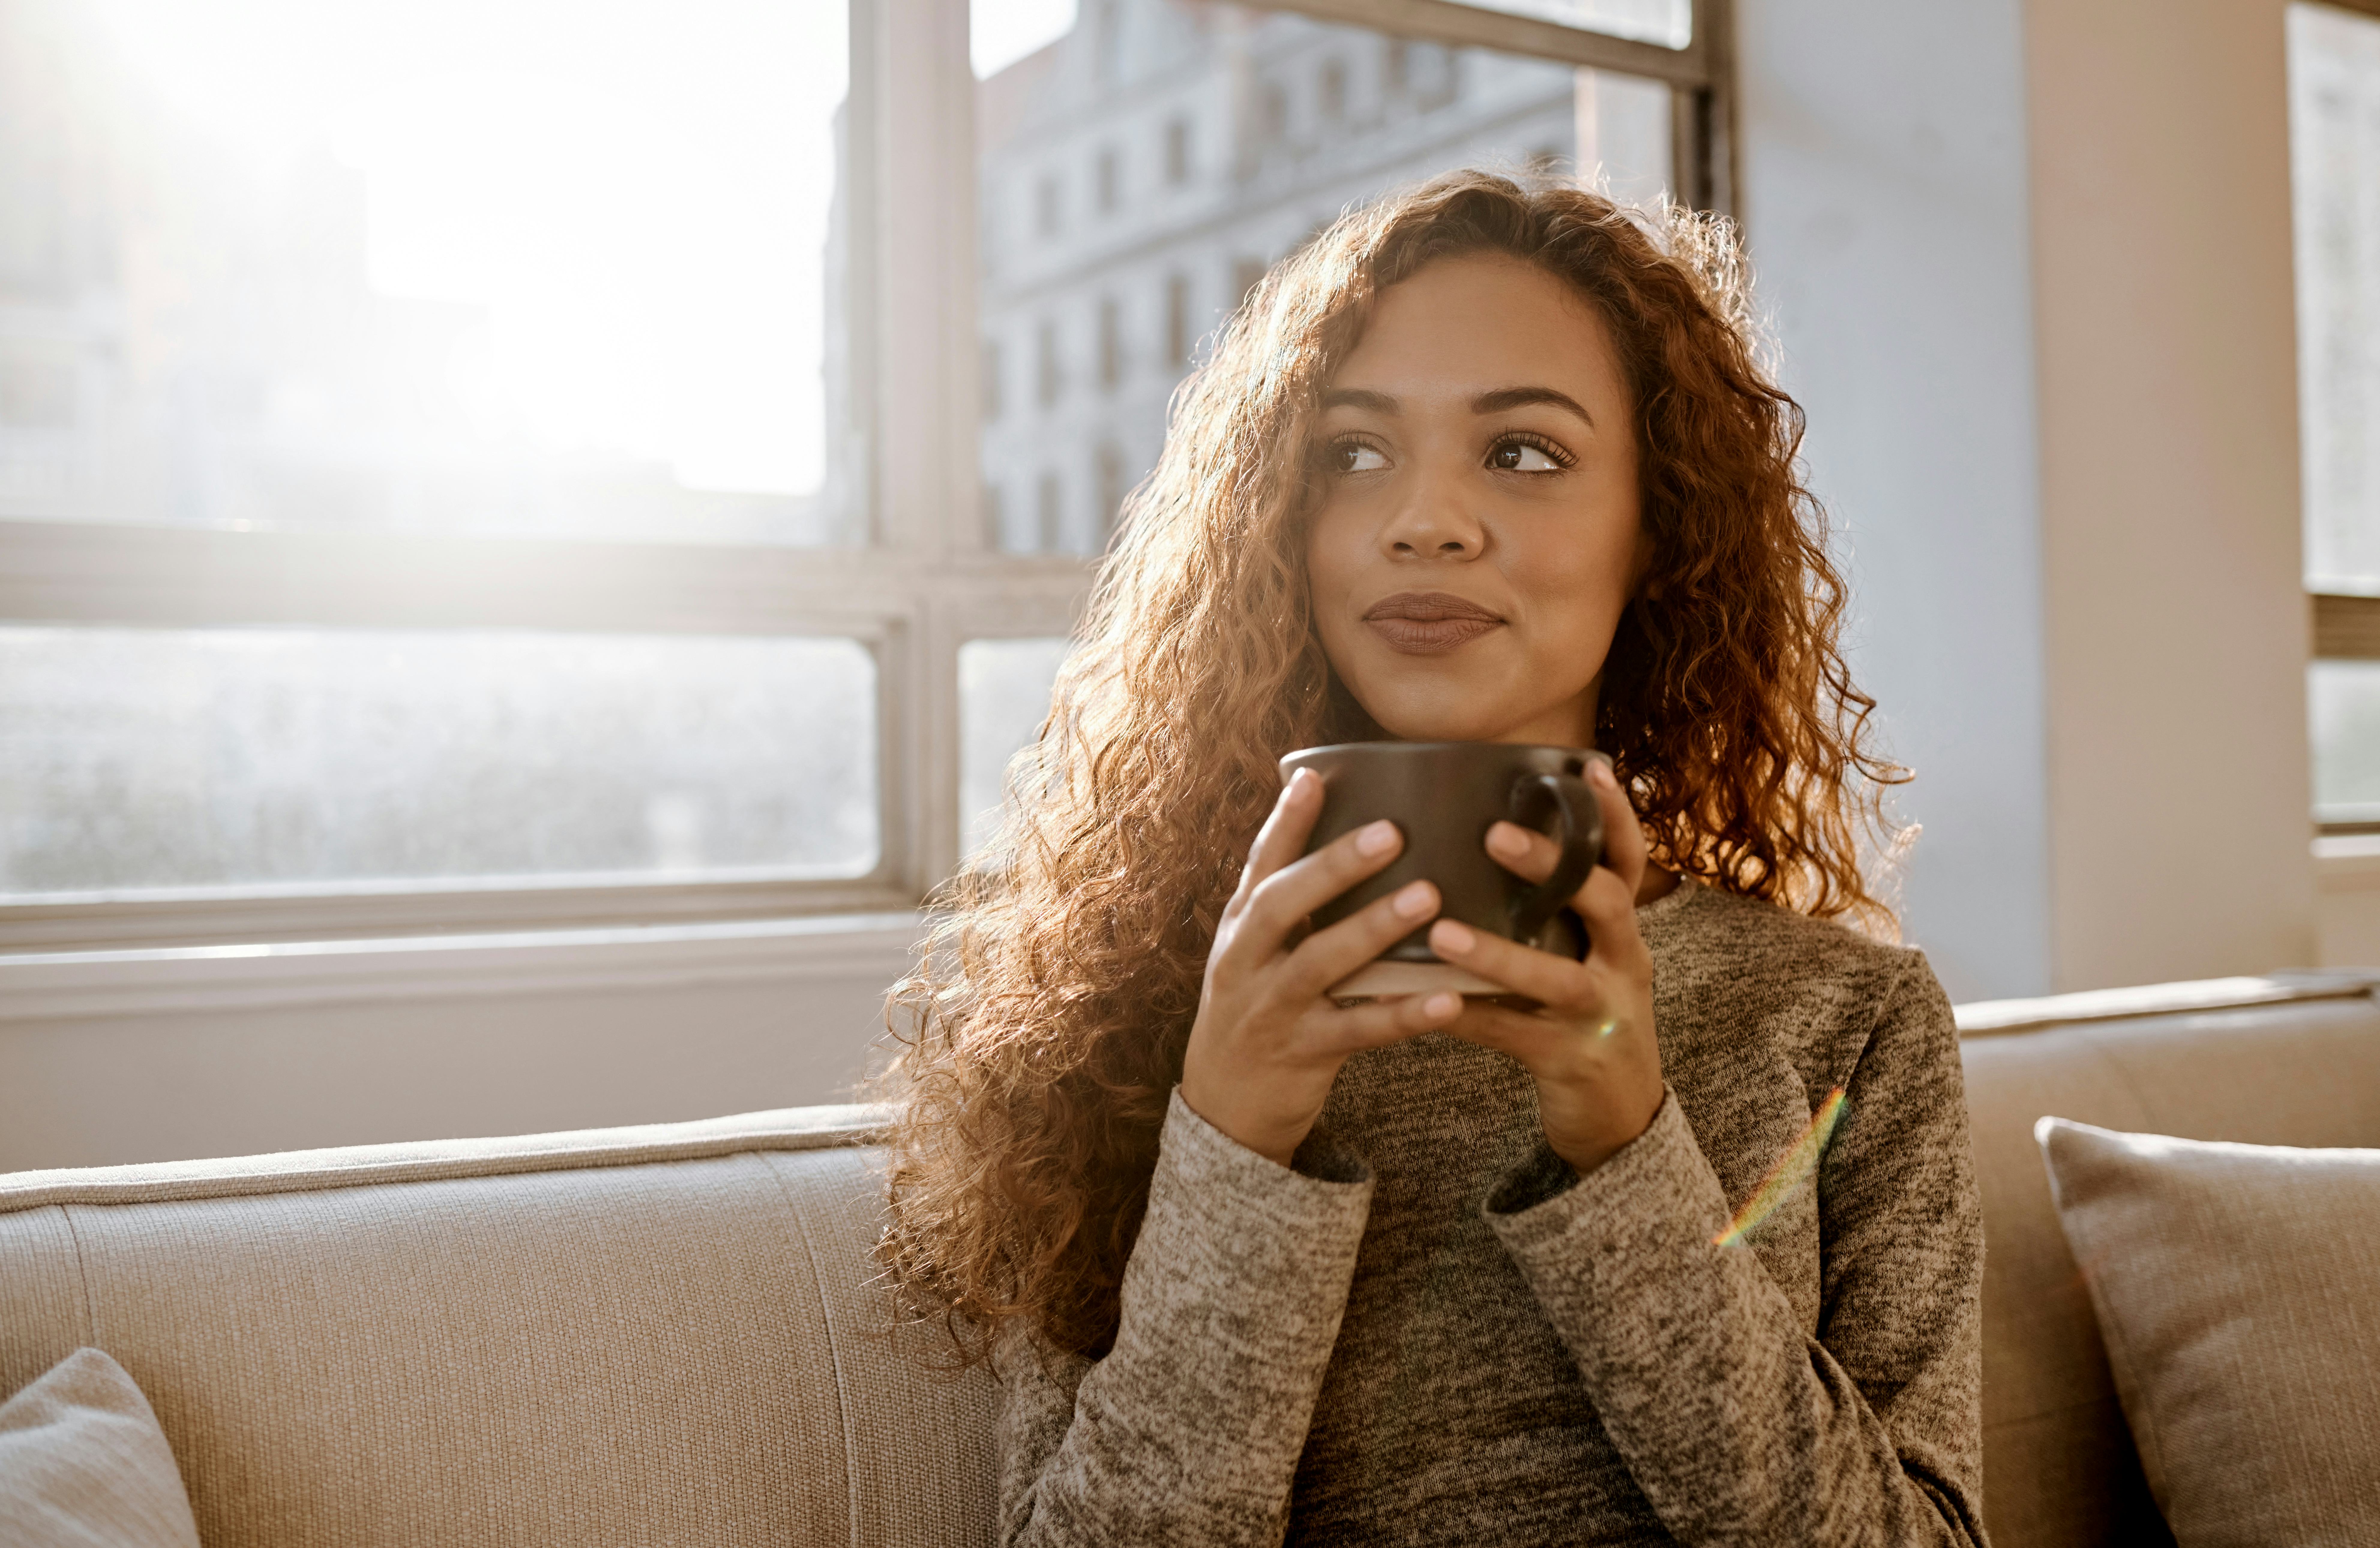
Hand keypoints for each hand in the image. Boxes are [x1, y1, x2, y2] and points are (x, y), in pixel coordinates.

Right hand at [1179, 768, 1464, 1166]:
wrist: (1224, 1107)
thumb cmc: (1255, 1010)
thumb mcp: (1253, 953)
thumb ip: (1284, 903)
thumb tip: (1322, 836)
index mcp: (1240, 929)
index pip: (1260, 867)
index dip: (1284, 822)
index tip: (1312, 778)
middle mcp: (1246, 963)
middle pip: (1284, 905)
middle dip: (1334, 866)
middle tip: (1392, 832)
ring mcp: (1272, 1009)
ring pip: (1321, 963)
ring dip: (1374, 928)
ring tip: (1428, 899)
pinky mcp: (1304, 1054)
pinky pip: (1360, 1032)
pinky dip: (1404, 1014)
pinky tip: (1449, 999)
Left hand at [1429, 759, 1663, 1173]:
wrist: (1619, 1116)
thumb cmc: (1584, 1018)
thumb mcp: (1585, 959)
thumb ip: (1555, 914)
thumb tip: (1489, 842)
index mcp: (1622, 932)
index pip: (1630, 863)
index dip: (1616, 817)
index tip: (1592, 768)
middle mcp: (1624, 964)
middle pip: (1604, 902)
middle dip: (1554, 866)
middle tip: (1495, 834)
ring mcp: (1601, 1014)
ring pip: (1557, 978)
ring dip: (1498, 954)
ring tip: (1442, 932)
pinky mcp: (1569, 1060)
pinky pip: (1512, 1036)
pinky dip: (1467, 1019)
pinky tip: (1423, 1005)